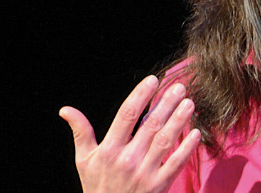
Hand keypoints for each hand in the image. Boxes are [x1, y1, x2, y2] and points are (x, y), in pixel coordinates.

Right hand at [59, 75, 201, 192]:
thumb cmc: (96, 186)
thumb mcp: (84, 160)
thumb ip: (81, 132)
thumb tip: (65, 109)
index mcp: (109, 149)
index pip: (127, 115)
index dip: (141, 95)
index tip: (153, 80)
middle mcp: (127, 159)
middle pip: (150, 125)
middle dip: (166, 103)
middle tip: (179, 87)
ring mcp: (144, 173)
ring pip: (165, 141)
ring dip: (179, 120)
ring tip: (189, 103)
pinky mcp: (158, 186)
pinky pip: (175, 164)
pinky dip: (186, 148)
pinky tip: (195, 132)